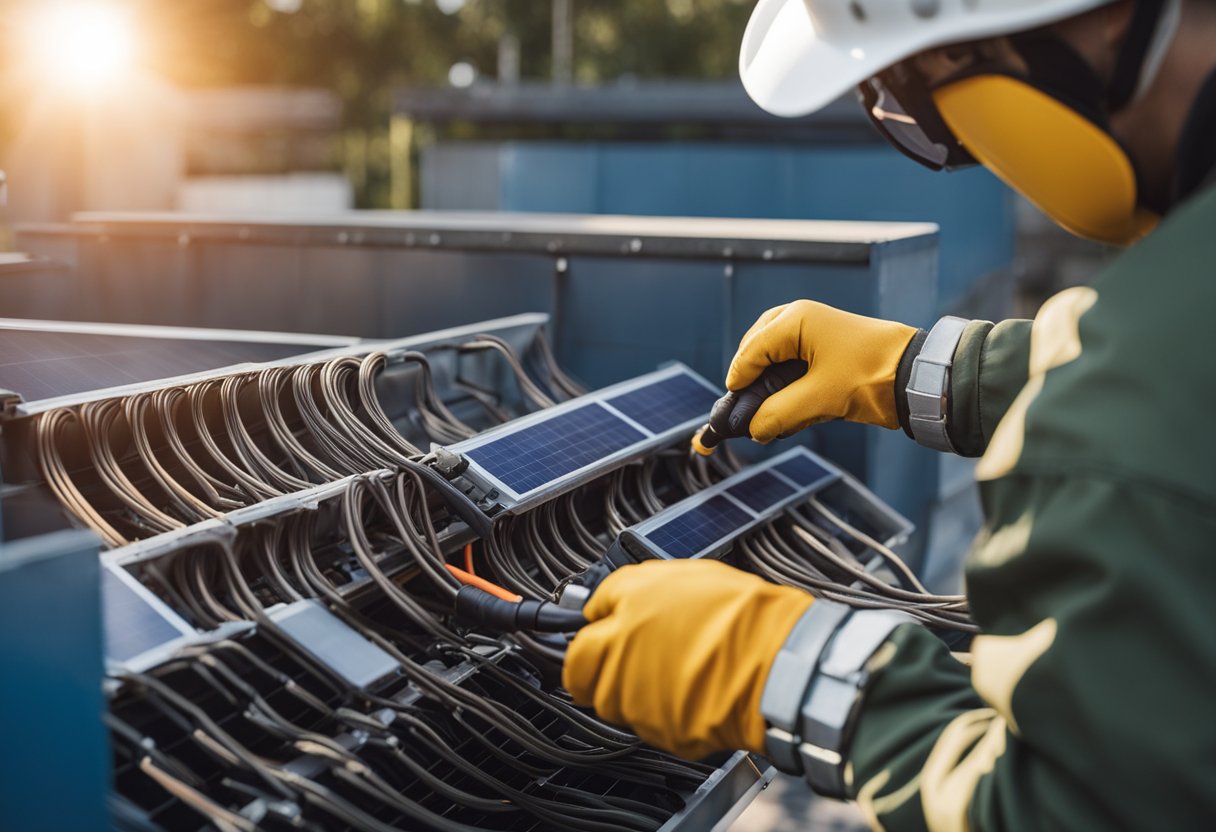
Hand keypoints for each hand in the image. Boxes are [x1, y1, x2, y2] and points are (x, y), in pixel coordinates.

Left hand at [563, 559, 812, 759]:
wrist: (780, 664)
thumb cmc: (742, 616)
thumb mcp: (683, 575)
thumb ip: (631, 591)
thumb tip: (606, 603)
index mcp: (624, 614)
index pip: (577, 639)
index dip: (590, 639)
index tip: (600, 639)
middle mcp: (622, 658)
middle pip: (582, 678)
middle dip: (598, 671)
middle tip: (627, 661)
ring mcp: (639, 701)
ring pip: (613, 706)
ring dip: (631, 693)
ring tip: (669, 674)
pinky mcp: (662, 733)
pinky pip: (649, 726)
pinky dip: (664, 714)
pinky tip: (690, 692)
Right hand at [727, 300, 918, 440]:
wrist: (918, 377)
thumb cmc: (872, 376)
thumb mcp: (819, 399)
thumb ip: (778, 414)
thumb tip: (753, 429)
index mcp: (795, 321)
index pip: (751, 351)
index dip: (739, 381)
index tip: (732, 409)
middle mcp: (802, 320)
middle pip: (758, 350)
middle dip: (751, 380)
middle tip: (744, 408)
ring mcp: (815, 333)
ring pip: (775, 358)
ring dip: (769, 386)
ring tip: (765, 413)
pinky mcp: (828, 350)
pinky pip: (794, 365)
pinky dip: (786, 386)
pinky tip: (788, 410)